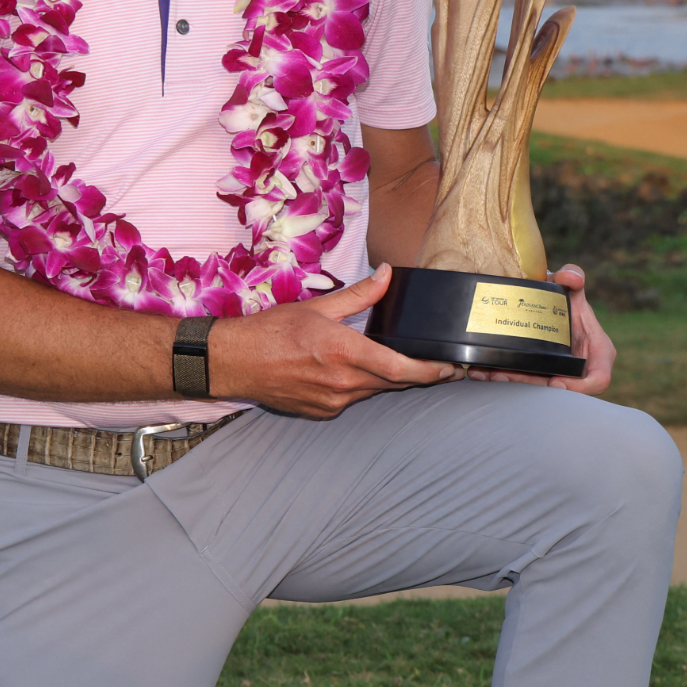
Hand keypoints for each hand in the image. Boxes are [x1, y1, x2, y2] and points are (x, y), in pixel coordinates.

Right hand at [208, 264, 461, 418]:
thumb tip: (386, 274)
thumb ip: (359, 295)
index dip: (431, 372)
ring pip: (374, 392)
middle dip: (418, 375)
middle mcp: (342, 382)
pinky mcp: (322, 412)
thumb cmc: (271, 332)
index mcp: (344, 352)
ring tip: (396, 364)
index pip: (400, 369)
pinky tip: (353, 372)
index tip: (451, 368)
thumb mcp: (318, 307)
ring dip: (388, 379)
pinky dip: (360, 386)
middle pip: (394, 383)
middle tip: (440, 366)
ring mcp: (332, 402)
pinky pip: (352, 399)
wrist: (235, 363)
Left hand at [463, 264, 616, 395]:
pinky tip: (487, 371)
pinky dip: (507, 378)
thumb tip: (572, 277)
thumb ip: (572, 276)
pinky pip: (525, 382)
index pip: (598, 379)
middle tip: (507, 377)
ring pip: (538, 389)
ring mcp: (560, 373)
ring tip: (491, 374)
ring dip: (513, 383)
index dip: (579, 387)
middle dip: (533, 387)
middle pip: (561, 390)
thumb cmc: (565, 297)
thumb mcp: (570, 286)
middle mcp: (581, 367)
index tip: (554, 382)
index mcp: (599, 351)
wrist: (546, 303)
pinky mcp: (541, 375)